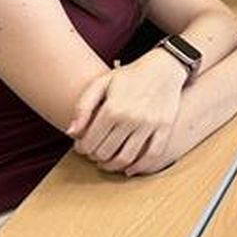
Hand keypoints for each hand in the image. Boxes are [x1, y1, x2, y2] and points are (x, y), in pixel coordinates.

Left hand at [68, 50, 185, 172]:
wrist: (164, 67)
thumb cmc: (129, 76)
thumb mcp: (101, 83)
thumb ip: (83, 107)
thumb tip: (71, 133)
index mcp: (112, 108)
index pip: (90, 142)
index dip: (82, 149)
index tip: (82, 147)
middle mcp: (131, 118)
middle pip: (106, 153)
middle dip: (95, 157)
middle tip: (94, 154)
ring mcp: (149, 124)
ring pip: (126, 158)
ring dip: (113, 166)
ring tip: (108, 162)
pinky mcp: (165, 127)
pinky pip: (153, 155)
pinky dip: (140, 167)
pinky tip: (130, 169)